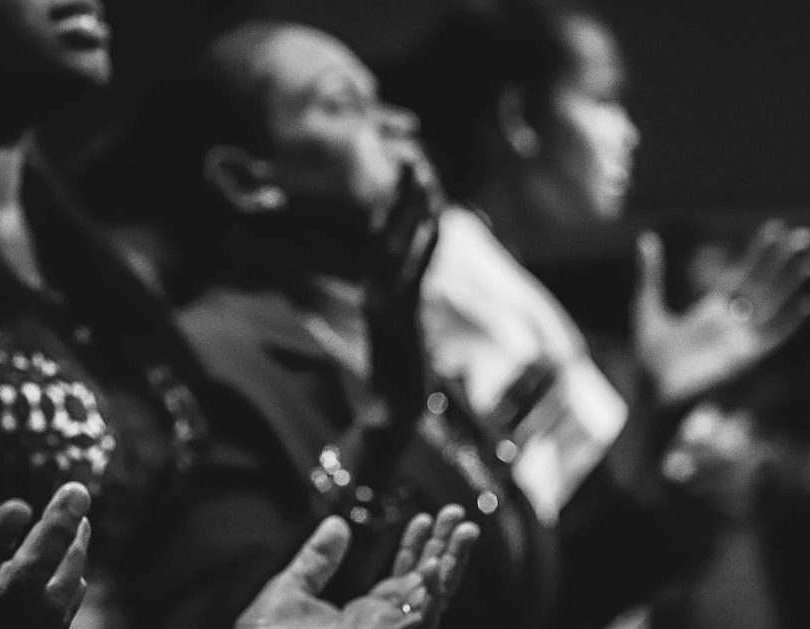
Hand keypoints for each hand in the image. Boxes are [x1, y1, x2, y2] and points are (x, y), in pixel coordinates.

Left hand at [237, 506, 478, 628]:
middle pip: (426, 586)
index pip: (402, 579)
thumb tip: (337, 526)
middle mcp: (384, 628)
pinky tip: (434, 568)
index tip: (425, 518)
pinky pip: (418, 620)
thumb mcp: (289, 593)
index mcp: (364, 617)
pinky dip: (429, 595)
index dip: (416, 548)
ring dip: (451, 564)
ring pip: (433, 601)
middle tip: (456, 514)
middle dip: (445, 549)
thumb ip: (316, 561)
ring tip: (466, 529)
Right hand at [365, 154, 445, 424]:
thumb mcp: (403, 332)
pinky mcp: (400, 320)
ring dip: (411, 211)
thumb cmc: (399, 377)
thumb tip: (414, 288)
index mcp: (373, 293)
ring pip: (397, 247)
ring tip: (425, 179)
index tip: (405, 178)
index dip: (391, 207)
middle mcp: (373, 293)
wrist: (389, 414)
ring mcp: (384, 306)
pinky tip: (436, 221)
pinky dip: (424, 246)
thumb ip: (405, 306)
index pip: (379, 240)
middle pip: (384, 233)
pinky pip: (414, 274)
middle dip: (399, 196)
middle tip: (413, 159)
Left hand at [633, 220, 809, 404]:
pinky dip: (790, 321)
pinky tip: (807, 302)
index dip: (760, 253)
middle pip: (764, 285)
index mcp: (712, 309)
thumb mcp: (647, 306)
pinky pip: (774, 337)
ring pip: (773, 306)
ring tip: (809, 262)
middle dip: (783, 262)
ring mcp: (740, 338)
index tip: (776, 228)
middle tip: (804, 235)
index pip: (743, 275)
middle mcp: (732, 321)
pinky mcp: (744, 357)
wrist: (650, 391)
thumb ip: (651, 274)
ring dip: (791, 285)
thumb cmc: (647, 356)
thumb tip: (648, 238)